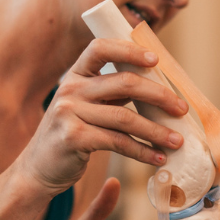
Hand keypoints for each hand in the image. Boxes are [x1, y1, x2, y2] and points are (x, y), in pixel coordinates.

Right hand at [13, 39, 188, 196]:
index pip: (100, 48)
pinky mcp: (74, 138)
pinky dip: (143, 151)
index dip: (129, 50)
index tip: (156, 60)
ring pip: (125, 117)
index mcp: (74, 76)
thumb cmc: (71, 137)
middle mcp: (70, 90)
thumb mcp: (84, 108)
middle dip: (159, 95)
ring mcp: (69, 113)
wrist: (37, 170)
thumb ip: (109, 94)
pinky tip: (158, 158)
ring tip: (177, 140)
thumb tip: (156, 88)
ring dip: (156, 130)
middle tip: (182, 109)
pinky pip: (118, 142)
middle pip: (124, 83)